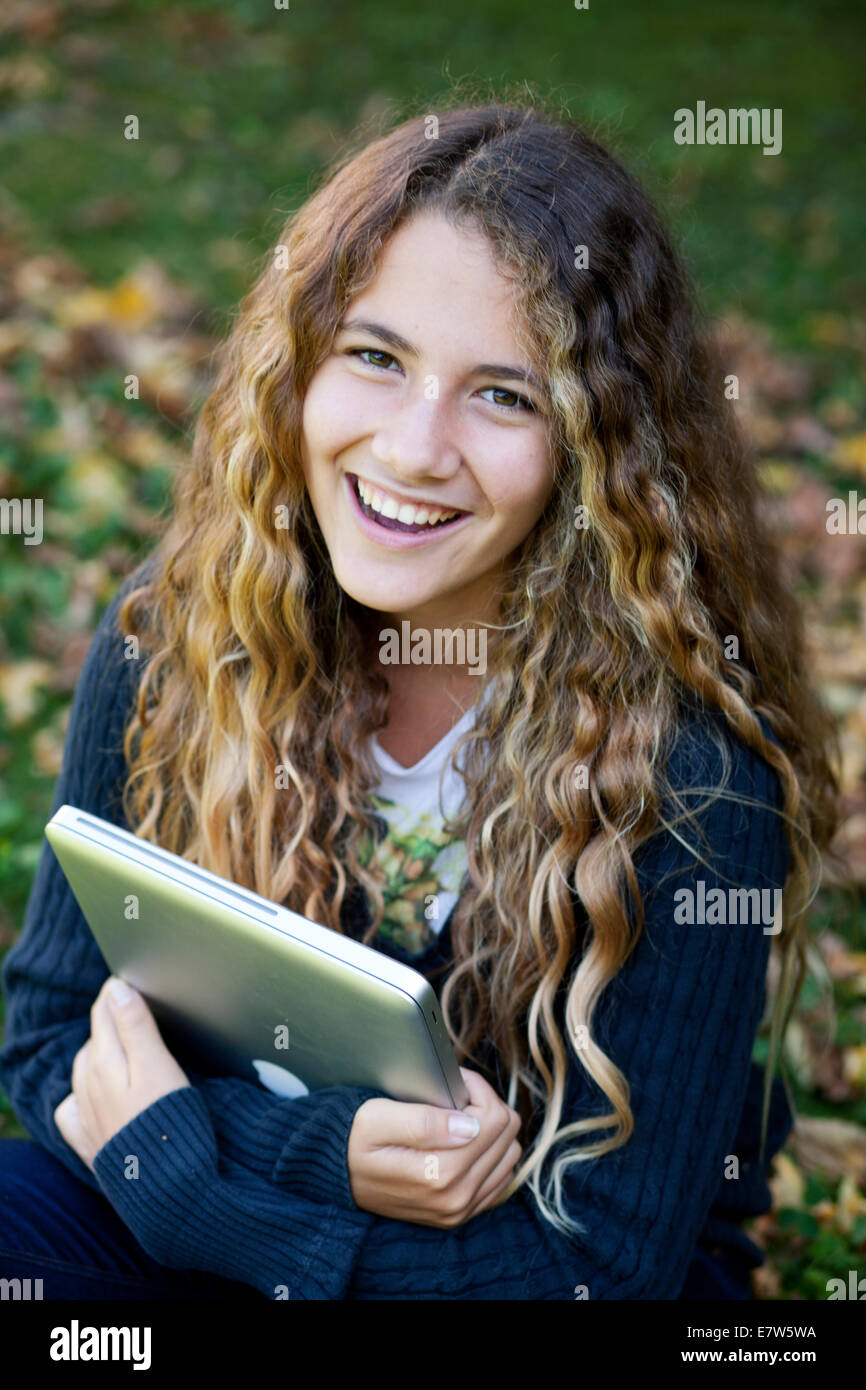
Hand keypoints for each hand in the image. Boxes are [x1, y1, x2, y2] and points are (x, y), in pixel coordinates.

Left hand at [54, 976, 189, 1171]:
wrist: (166, 1187)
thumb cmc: (169, 1121)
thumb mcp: (158, 1065)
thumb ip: (135, 1025)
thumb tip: (116, 988)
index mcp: (105, 1060)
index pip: (105, 1011)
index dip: (120, 992)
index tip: (136, 980)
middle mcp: (87, 1084)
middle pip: (96, 1038)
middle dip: (112, 1019)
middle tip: (137, 1006)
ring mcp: (85, 1114)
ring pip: (85, 1068)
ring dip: (101, 1051)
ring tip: (124, 1045)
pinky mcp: (88, 1140)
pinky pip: (75, 1107)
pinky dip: (85, 1092)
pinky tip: (98, 1093)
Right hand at [347, 1066, 521, 1227]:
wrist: (340, 1178)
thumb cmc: (356, 1141)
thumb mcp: (376, 1119)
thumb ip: (423, 1121)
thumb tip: (471, 1124)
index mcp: (440, 1174)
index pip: (494, 1119)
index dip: (478, 1089)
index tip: (456, 1081)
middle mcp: (456, 1198)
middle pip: (508, 1135)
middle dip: (487, 1105)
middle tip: (458, 1096)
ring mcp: (461, 1210)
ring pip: (510, 1154)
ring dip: (492, 1129)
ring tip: (462, 1117)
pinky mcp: (462, 1214)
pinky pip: (502, 1177)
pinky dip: (492, 1154)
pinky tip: (467, 1141)